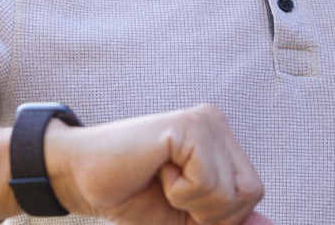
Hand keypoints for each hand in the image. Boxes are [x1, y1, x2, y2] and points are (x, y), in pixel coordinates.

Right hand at [44, 104, 265, 224]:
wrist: (82, 179)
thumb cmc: (133, 197)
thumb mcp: (189, 219)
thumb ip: (227, 221)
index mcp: (220, 141)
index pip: (252, 194)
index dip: (217, 216)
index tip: (178, 199)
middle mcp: (216, 123)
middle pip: (250, 193)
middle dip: (210, 213)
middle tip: (170, 191)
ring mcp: (203, 120)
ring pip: (231, 192)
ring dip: (192, 204)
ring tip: (161, 178)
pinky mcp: (187, 126)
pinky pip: (207, 184)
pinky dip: (180, 193)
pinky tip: (156, 169)